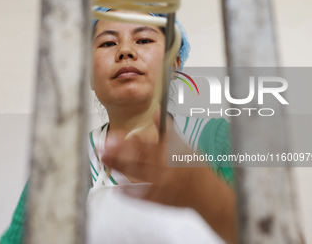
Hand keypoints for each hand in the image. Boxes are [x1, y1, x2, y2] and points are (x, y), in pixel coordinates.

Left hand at [101, 116, 236, 243]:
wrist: (207, 195)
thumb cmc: (196, 168)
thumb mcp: (185, 145)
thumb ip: (168, 129)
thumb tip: (156, 110)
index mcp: (174, 153)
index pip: (150, 144)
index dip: (131, 139)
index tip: (117, 134)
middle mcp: (168, 169)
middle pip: (140, 158)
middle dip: (120, 151)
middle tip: (104, 144)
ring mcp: (164, 186)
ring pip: (139, 175)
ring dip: (120, 166)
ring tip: (105, 159)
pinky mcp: (161, 200)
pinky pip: (143, 196)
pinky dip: (130, 192)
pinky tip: (117, 187)